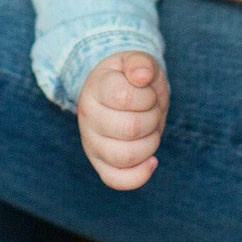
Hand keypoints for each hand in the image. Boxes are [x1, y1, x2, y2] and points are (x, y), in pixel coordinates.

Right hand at [76, 51, 168, 189]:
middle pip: (130, 129)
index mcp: (95, 88)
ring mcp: (92, 143)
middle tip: (151, 110)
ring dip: (150, 144)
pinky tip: (152, 161)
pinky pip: (116, 180)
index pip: (125, 97)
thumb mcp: (136, 62)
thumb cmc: (131, 79)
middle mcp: (88, 118)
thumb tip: (143, 75)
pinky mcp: (100, 164)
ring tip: (150, 130)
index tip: (147, 90)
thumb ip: (140, 62)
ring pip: (126, 156)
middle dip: (152, 119)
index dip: (147, 96)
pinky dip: (139, 176)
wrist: (120, 93)